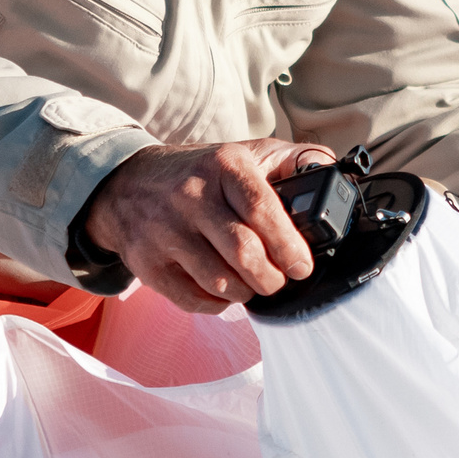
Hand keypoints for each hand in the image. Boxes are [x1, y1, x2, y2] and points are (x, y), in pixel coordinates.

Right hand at [80, 139, 336, 311]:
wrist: (127, 183)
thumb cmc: (202, 173)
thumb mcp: (247, 153)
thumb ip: (294, 160)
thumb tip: (331, 170)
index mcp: (224, 167)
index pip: (263, 211)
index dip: (289, 246)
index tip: (302, 266)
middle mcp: (191, 196)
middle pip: (244, 254)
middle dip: (272, 278)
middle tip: (279, 279)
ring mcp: (165, 231)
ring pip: (221, 283)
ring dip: (246, 293)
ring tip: (251, 282)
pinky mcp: (147, 263)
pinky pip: (193, 300)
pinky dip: (216, 303)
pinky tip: (221, 288)